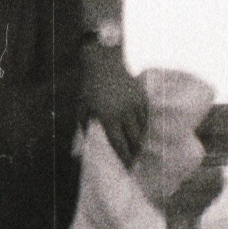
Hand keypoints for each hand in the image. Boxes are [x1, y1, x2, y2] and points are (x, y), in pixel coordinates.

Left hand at [79, 47, 148, 167]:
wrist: (105, 60)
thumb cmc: (90, 86)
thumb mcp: (82, 106)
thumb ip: (84, 127)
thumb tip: (81, 147)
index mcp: (108, 117)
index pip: (119, 144)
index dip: (124, 158)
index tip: (127, 168)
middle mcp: (124, 113)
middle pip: (134, 140)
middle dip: (135, 152)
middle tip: (134, 160)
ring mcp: (135, 105)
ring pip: (142, 129)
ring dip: (140, 140)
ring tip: (137, 147)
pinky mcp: (142, 97)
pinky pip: (146, 117)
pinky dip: (144, 126)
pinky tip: (140, 131)